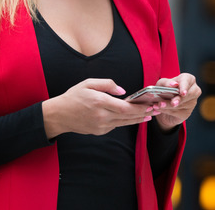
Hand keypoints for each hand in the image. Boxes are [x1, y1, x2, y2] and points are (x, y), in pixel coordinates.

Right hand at [42, 78, 160, 138]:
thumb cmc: (73, 96)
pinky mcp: (99, 131)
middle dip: (143, 113)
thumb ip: (107, 84)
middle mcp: (101, 116)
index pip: (125, 107)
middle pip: (128, 117)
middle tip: (156, 109)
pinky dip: (126, 121)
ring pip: (124, 123)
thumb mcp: (88, 83)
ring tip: (149, 115)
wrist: (59, 115)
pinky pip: (116, 125)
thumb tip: (124, 92)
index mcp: (99, 102)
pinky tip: (133, 117)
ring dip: (138, 119)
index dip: (139, 107)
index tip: (150, 104)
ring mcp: (101, 126)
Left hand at [151, 73, 200, 131]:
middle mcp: (193, 90)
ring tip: (159, 105)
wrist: (162, 105)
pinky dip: (168, 111)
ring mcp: (192, 103)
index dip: (185, 86)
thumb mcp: (161, 84)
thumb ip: (166, 82)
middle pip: (189, 94)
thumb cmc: (164, 90)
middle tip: (172, 103)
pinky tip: (160, 109)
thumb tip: (173, 84)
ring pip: (182, 105)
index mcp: (188, 79)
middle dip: (179, 99)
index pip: (188, 80)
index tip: (182, 93)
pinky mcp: (187, 113)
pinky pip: (178, 113)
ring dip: (169, 106)